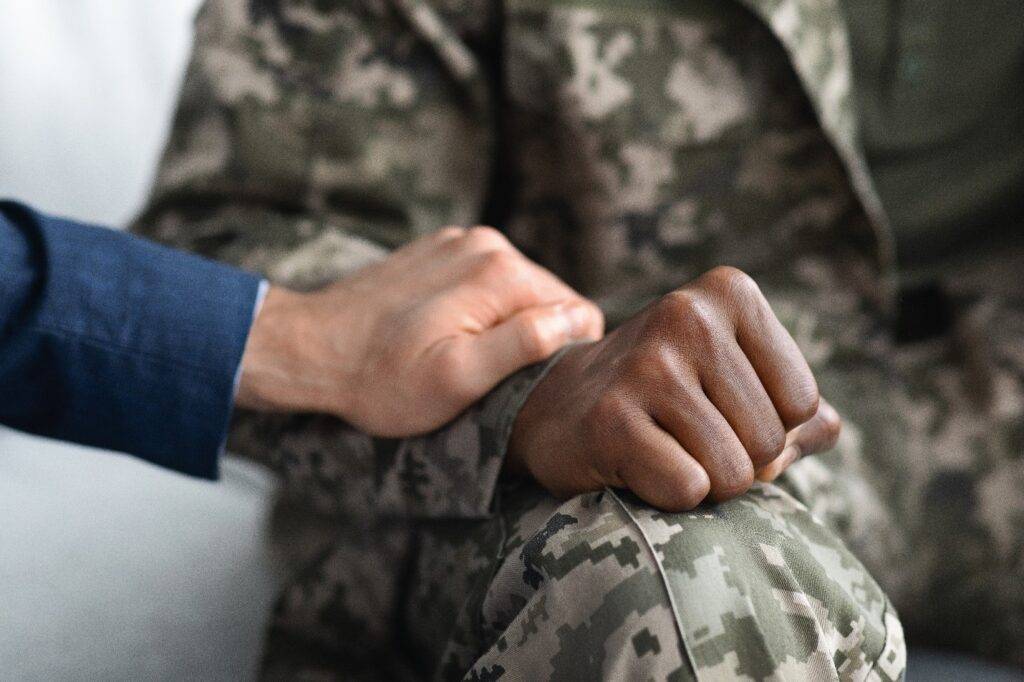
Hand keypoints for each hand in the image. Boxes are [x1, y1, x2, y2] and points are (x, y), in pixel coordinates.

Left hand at [236, 226, 603, 434]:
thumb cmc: (382, 378)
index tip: (522, 381)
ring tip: (461, 353)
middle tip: (488, 375)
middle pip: (549, 299)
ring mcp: (460, 240)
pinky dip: (477, 308)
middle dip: (531, 338)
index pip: (578, 314)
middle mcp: (488, 244)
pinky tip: (443, 330)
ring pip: (517, 290)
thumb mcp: (459, 377)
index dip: (561, 355)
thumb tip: (577, 319)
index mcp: (503, 272)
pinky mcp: (439, 248)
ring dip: (502, 324)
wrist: (310, 349)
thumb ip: (526, 343)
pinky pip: (484, 280)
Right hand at [507, 266, 839, 510]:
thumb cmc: (665, 398)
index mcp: (729, 293)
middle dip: (737, 461)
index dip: (769, 429)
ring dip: (704, 483)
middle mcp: (688, 316)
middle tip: (684, 437)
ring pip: (734, 473)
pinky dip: (668, 496)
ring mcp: (647, 366)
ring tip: (662, 449)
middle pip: (771, 441)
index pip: (804, 402)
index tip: (718, 411)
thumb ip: (798, 408)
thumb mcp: (734, 382)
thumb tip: (827, 428)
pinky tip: (634, 464)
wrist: (559, 408)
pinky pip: (689, 489)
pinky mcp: (612, 419)